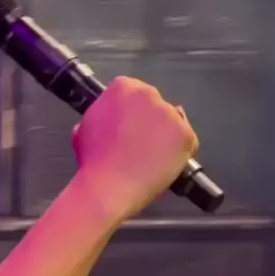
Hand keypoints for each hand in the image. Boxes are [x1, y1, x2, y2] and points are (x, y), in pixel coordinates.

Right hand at [72, 77, 198, 218]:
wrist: (107, 188)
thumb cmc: (93, 161)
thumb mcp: (86, 126)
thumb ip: (102, 113)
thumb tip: (108, 115)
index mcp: (123, 87)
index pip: (134, 92)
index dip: (131, 113)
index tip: (128, 128)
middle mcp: (148, 94)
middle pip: (155, 105)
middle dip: (150, 121)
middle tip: (140, 145)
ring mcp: (169, 113)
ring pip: (173, 122)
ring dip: (165, 137)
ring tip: (150, 159)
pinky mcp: (185, 134)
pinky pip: (187, 142)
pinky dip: (180, 154)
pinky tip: (163, 165)